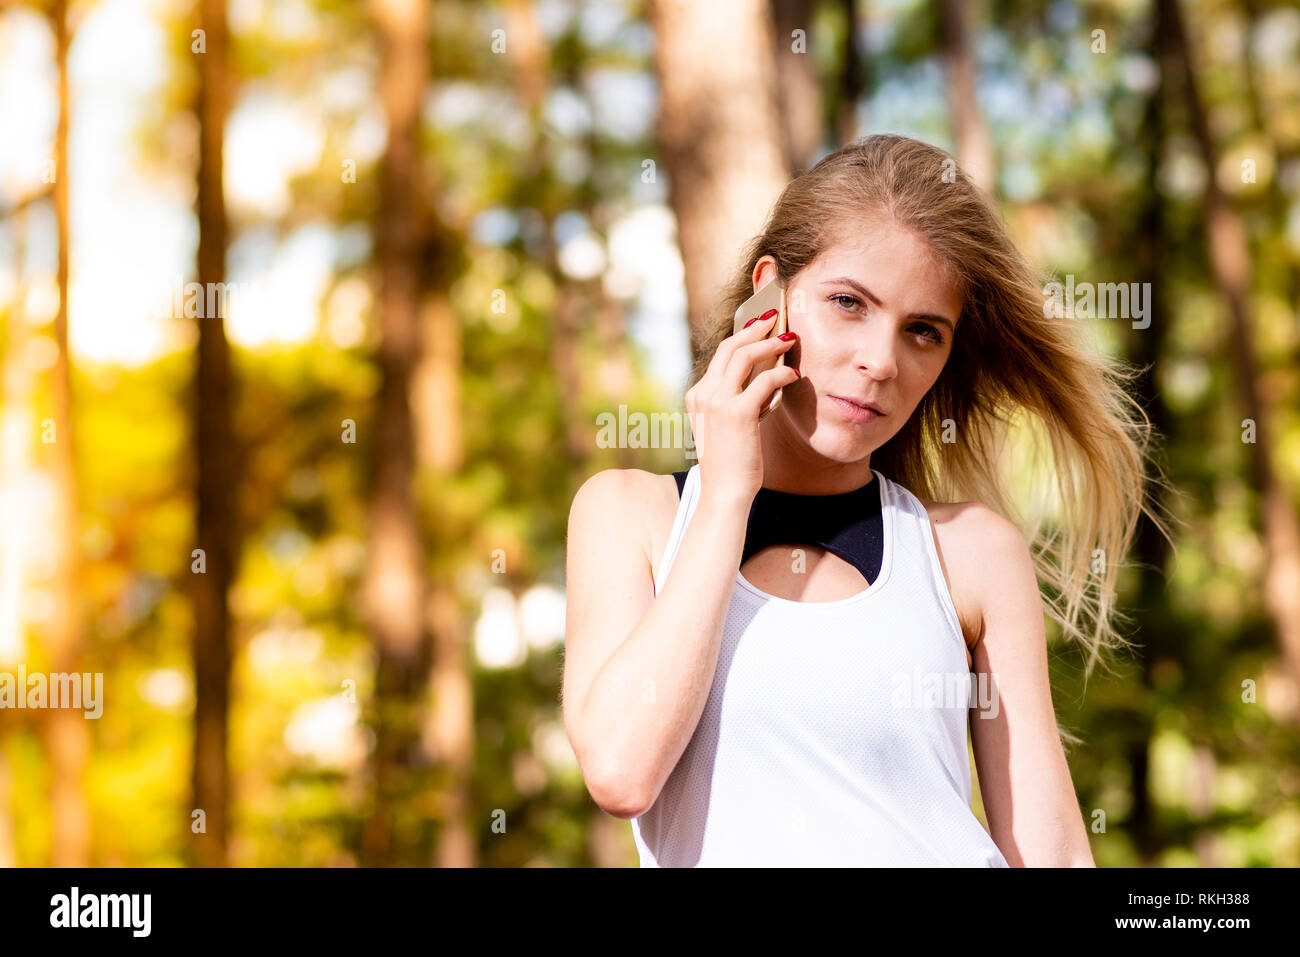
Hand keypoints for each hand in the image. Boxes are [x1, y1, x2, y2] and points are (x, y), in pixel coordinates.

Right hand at [684, 309, 799, 506]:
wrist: (724, 492)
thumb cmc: (731, 462)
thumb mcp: (728, 425)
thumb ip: (739, 399)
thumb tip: (767, 375)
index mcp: (697, 395)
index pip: (721, 355)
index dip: (743, 335)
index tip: (761, 325)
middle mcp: (703, 393)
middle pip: (731, 347)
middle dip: (756, 328)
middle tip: (777, 319)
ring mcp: (717, 402)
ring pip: (745, 356)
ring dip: (770, 343)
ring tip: (790, 340)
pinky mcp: (737, 413)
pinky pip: (764, 381)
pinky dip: (782, 374)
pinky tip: (793, 376)